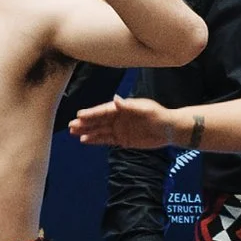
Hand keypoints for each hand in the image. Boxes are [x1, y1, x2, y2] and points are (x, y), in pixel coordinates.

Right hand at [70, 97, 189, 148]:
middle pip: (99, 120)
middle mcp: (118, 118)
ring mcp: (120, 129)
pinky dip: (96, 140)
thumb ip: (129, 106)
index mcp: (123, 108)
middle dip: (85, 123)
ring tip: (74, 133)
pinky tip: (85, 140)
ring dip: (87, 131)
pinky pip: (106, 140)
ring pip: (100, 130)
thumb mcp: (145, 109)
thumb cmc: (159, 116)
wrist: (169, 130)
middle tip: (71, 126)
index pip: (104, 110)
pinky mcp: (123, 139)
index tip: (79, 115)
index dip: (92, 113)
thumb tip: (115, 99)